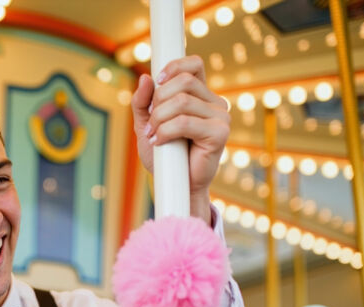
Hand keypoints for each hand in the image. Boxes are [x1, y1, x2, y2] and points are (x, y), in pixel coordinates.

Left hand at [131, 55, 229, 221]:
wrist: (174, 185)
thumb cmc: (164, 156)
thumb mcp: (147, 125)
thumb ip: (143, 103)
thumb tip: (145, 78)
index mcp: (201, 95)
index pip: (194, 65)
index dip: (174, 66)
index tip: (158, 82)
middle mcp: (214, 102)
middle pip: (183, 82)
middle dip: (159, 101)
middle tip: (151, 123)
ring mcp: (220, 117)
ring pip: (182, 102)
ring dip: (159, 120)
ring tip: (154, 137)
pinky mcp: (220, 133)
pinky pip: (185, 122)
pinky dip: (166, 132)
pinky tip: (161, 143)